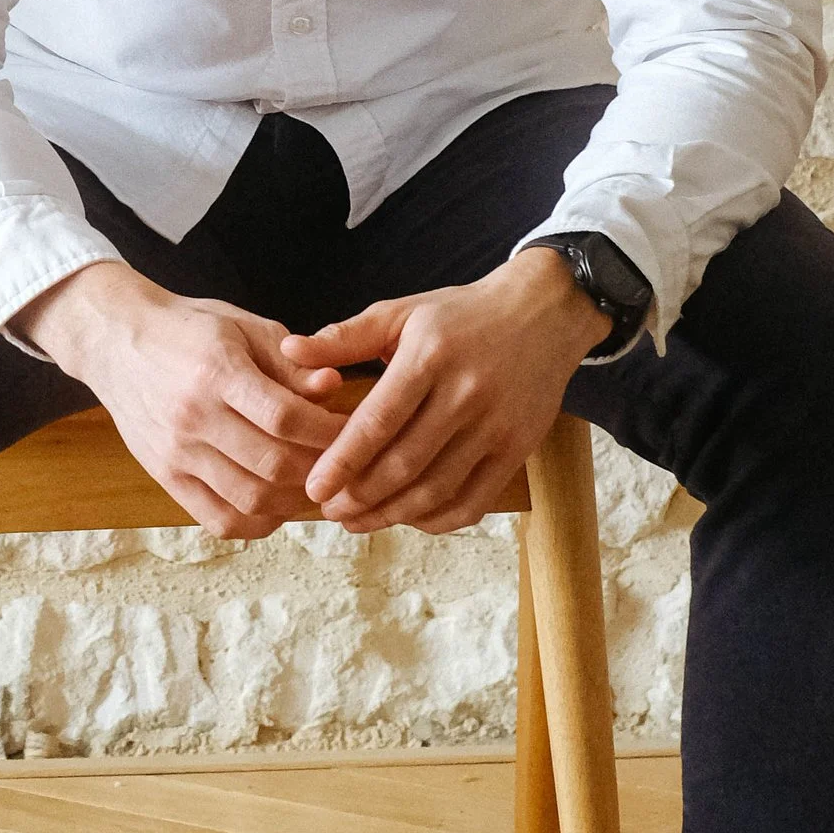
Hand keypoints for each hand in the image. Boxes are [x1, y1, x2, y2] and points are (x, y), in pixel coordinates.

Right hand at [11, 263, 359, 539]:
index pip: (286, 416)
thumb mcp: (243, 327)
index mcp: (217, 371)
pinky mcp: (164, 476)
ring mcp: (175, 452)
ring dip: (294, 500)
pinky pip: (218, 520)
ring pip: (251, 499)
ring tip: (314, 482)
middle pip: (273, 463)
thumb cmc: (189, 329)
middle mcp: (193, 416)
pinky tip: (277, 505)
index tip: (354, 429)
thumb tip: (333, 389)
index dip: (330, 430)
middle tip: (343, 461)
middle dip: (321, 468)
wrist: (116, 341)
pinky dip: (257, 522)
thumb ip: (291, 363)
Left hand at [294, 252, 613, 536]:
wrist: (543, 314)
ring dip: (392, 514)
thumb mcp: (400, 312)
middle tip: (330, 509)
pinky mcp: (518, 448)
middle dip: (361, 496)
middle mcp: (466, 393)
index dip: (343, 461)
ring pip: (437, 489)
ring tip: (358, 520)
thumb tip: (290, 350)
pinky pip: (474, 500)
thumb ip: (344, 337)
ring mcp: (496, 425)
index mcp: (429, 356)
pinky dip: (438, 520)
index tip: (315, 487)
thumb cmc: (459, 315)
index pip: (378, 421)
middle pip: (405, 463)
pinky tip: (408, 517)